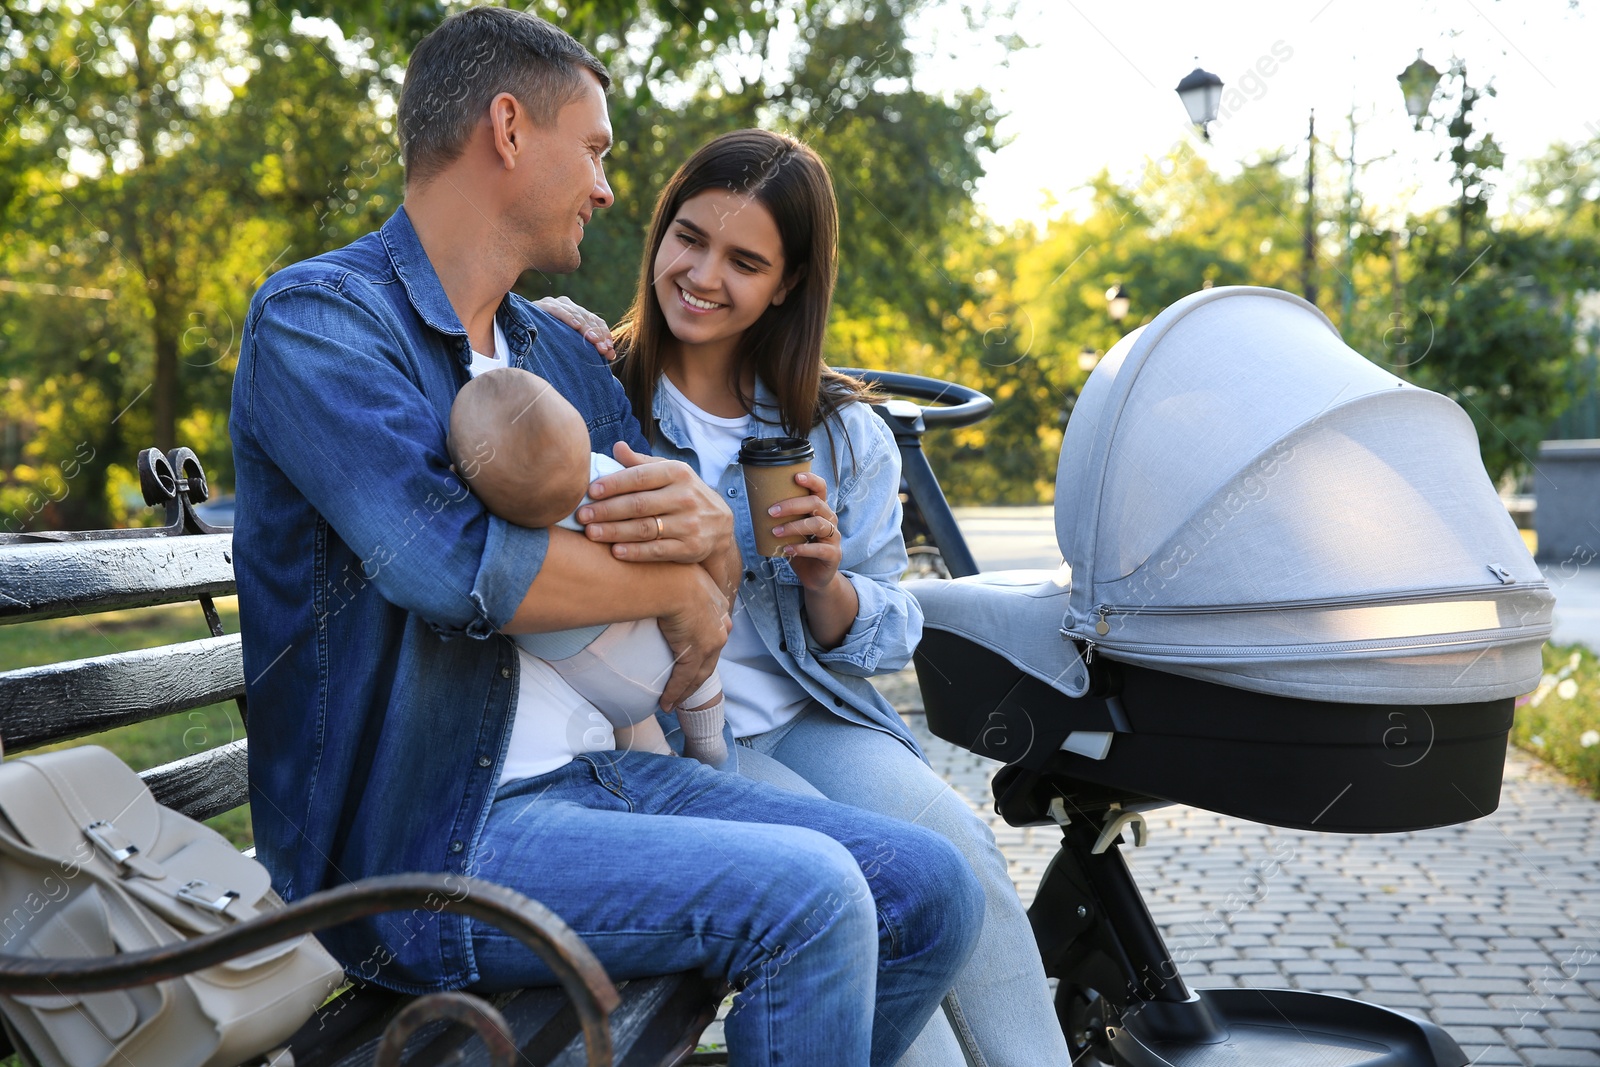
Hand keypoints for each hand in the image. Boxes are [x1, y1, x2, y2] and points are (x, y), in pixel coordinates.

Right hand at [534, 296, 614, 360]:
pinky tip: (576, 326)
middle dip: (598, 335)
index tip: (610, 351)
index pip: (596, 321)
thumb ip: (589, 346)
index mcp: (576, 313)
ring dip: (587, 329)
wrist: (517, 333)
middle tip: (604, 350)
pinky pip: (558, 310)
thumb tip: (612, 355)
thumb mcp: (571, 344)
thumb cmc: (547, 344)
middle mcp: (567, 305)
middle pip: (588, 318)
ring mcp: (555, 303)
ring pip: (576, 314)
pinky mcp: (542, 305)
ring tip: (595, 341)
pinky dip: (568, 317)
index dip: (605, 335)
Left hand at [578, 441, 734, 564]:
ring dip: (615, 532)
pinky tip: (615, 551)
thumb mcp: (670, 473)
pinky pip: (657, 551)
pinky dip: (635, 552)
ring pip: (645, 529)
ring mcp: (689, 524)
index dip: (614, 484)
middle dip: (607, 510)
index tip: (590, 491)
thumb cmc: (685, 494)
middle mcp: (686, 497)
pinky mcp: (690, 548)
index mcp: (678, 473)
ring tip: (591, 533)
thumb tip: (617, 447)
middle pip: (638, 505)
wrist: (721, 525)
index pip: (640, 477)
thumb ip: (642, 464)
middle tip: (582, 515)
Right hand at [657, 565, 732, 708]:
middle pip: (710, 658)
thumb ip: (679, 585)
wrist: (671, 580)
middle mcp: (720, 627)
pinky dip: (675, 692)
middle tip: (685, 688)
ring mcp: (710, 643)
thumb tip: (662, 582)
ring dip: (686, 690)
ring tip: (673, 701)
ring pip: (698, 674)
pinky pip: (683, 679)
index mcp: (719, 607)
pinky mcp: (695, 654)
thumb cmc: (670, 571)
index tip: (696, 659)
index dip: (706, 649)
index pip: (715, 634)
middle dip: (698, 675)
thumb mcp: (682, 576)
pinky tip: (666, 703)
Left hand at [769, 471, 841, 590]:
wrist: (816, 577)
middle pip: (816, 504)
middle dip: (792, 505)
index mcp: (821, 510)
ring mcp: (834, 537)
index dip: (811, 480)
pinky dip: (801, 548)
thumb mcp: (792, 531)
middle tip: (771, 512)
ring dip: (793, 527)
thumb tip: (754, 505)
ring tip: (775, 532)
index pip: (820, 488)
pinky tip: (787, 550)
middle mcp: (830, 520)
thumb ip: (782, 519)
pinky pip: (819, 548)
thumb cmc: (801, 550)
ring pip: (817, 524)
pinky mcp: (833, 555)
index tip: (795, 476)